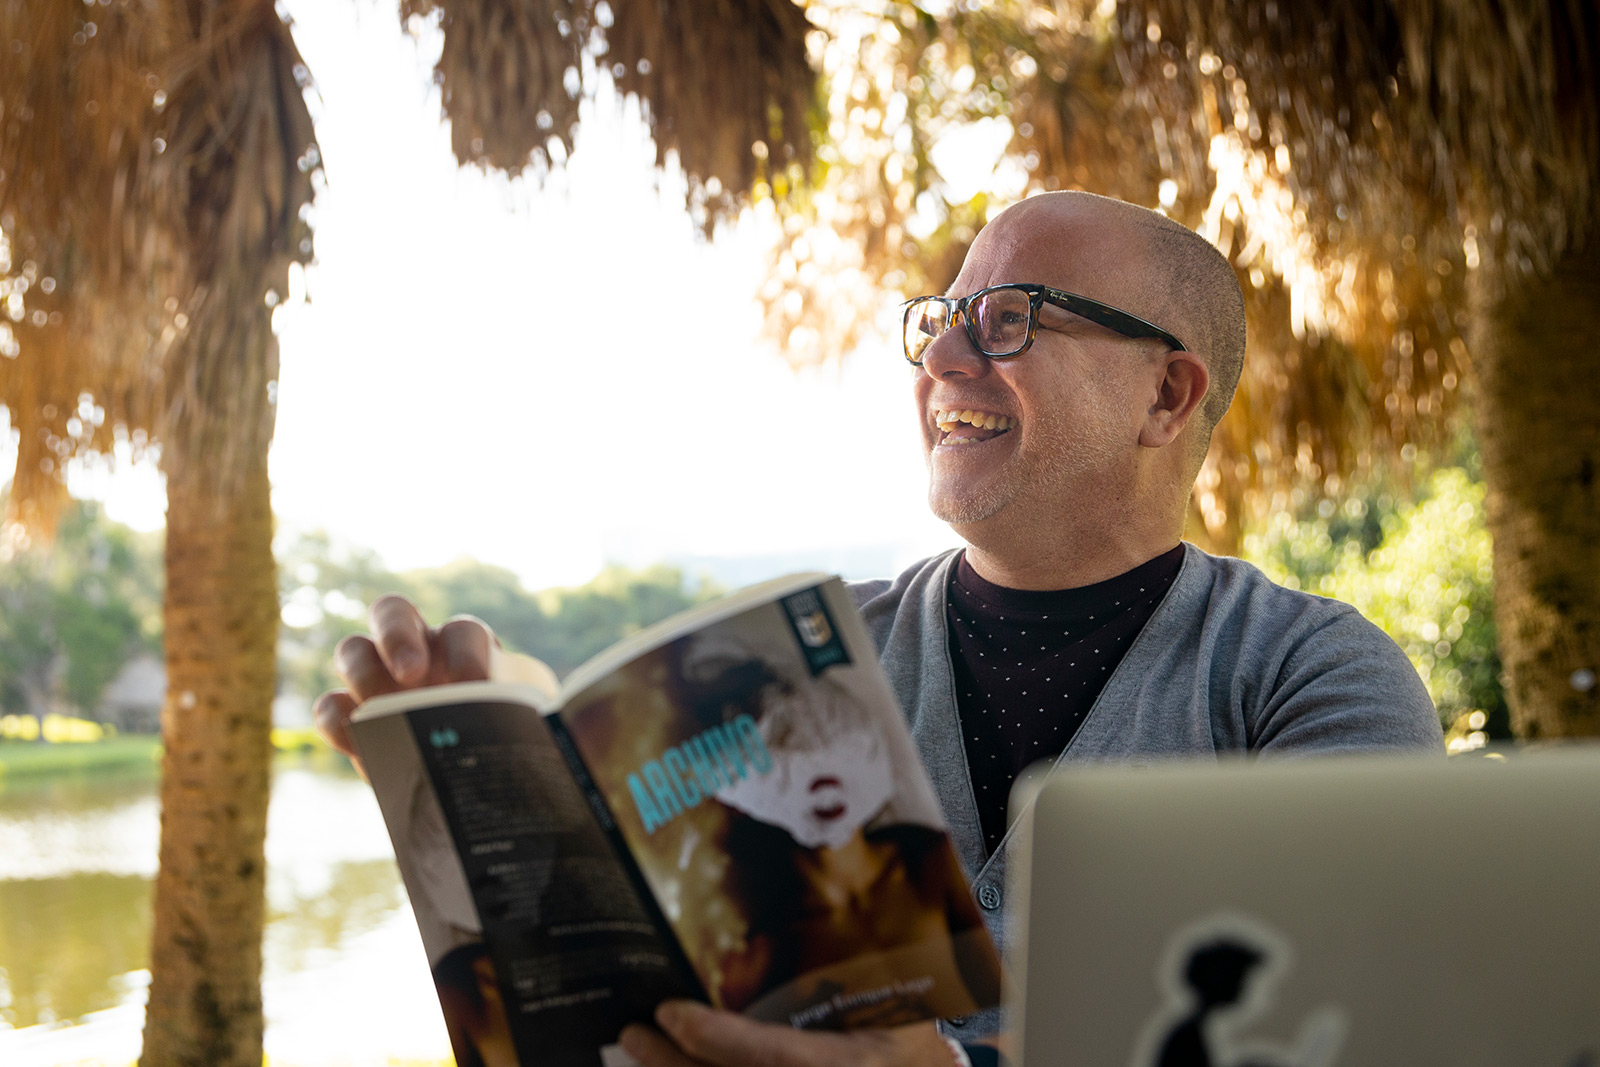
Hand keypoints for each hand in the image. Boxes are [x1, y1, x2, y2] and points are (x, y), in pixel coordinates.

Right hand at [313, 594, 494, 765]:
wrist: (467, 771)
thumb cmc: (498, 739)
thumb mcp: (510, 731)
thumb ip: (508, 727)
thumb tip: (521, 744)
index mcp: (464, 646)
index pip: (462, 633)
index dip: (467, 655)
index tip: (474, 686)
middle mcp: (416, 647)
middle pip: (393, 613)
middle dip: (399, 637)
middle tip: (412, 674)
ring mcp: (377, 675)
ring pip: (354, 650)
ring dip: (364, 674)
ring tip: (379, 709)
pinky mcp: (350, 715)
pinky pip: (330, 704)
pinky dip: (336, 721)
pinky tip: (354, 743)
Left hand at [619, 1001, 955, 1066]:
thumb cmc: (924, 1038)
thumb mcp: (892, 1004)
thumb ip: (834, 987)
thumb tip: (779, 944)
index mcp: (853, 1065)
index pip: (773, 1057)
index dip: (716, 1040)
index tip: (669, 1014)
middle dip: (674, 1066)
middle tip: (635, 1032)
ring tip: (645, 1054)